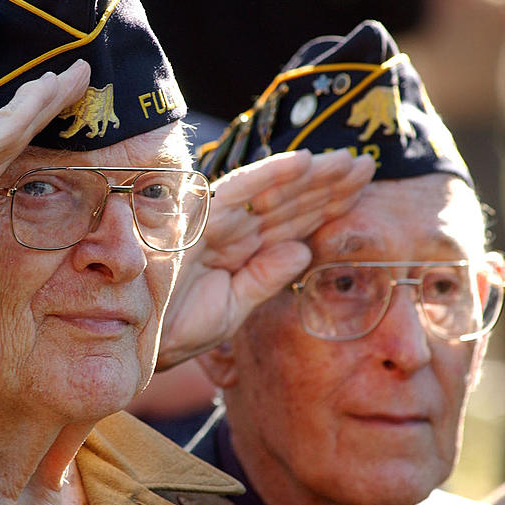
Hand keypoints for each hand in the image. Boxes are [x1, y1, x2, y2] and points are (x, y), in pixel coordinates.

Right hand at [0, 60, 90, 349]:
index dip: (20, 134)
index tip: (44, 118)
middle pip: (3, 129)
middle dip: (38, 104)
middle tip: (69, 81)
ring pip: (11, 117)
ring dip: (46, 95)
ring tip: (75, 77)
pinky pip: (12, 121)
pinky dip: (37, 101)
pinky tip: (59, 85)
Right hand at [157, 149, 374, 366]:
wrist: (137, 343)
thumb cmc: (176, 331)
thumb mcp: (233, 310)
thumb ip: (265, 279)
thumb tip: (303, 251)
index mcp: (240, 253)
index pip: (290, 224)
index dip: (325, 206)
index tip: (362, 189)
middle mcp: (230, 231)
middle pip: (287, 203)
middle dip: (326, 185)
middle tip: (368, 164)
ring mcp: (214, 221)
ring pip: (271, 193)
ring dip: (310, 176)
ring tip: (349, 161)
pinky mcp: (196, 218)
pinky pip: (238, 191)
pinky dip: (270, 175)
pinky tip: (304, 162)